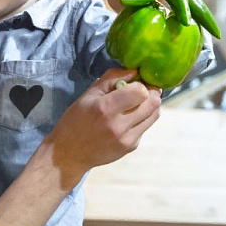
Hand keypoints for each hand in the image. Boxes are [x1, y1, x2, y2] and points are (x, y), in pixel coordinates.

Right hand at [45, 68, 160, 182]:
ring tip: (136, 104)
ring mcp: (127, 139)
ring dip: (149, 105)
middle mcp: (120, 125)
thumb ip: (112, 78)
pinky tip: (127, 120)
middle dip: (151, 92)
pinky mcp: (131, 147)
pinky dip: (141, 119)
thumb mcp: (88, 94)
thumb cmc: (76, 120)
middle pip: (154, 103)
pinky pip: (146, 127)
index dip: (141, 83)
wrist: (70, 153)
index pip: (141, 92)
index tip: (135, 82)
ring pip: (155, 115)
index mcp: (106, 108)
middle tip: (141, 91)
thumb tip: (134, 71)